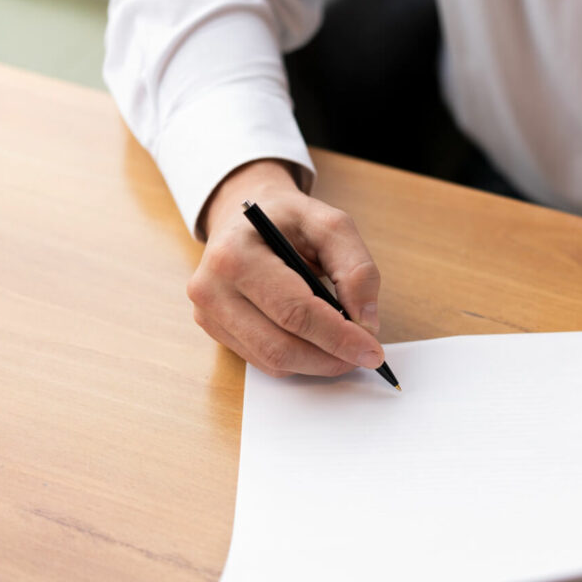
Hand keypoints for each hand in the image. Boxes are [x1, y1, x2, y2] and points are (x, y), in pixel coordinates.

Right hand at [187, 159, 384, 376]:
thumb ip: (357, 268)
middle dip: (330, 357)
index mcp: (235, 254)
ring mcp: (208, 313)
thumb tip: (366, 322)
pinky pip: (263, 361)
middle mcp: (211, 288)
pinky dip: (299, 360)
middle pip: (280, 346)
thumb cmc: (288, 220)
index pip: (294, 312)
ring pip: (273, 361)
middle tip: (364, 355)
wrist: (246, 219)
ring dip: (317, 363)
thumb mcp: (330, 225)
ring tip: (345, 348)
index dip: (338, 337)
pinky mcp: (214, 331)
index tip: (373, 351)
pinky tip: (318, 343)